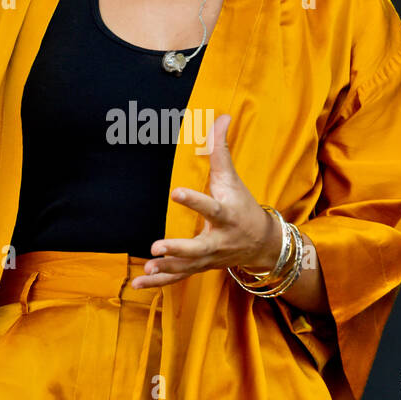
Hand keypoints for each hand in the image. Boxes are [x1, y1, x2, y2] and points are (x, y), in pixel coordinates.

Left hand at [129, 113, 282, 288]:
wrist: (261, 244)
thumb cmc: (242, 205)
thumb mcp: (233, 179)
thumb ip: (221, 149)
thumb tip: (222, 116)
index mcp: (226, 215)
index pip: (210, 207)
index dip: (193, 200)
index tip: (174, 191)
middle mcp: (218, 240)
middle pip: (198, 247)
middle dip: (178, 249)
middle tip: (157, 247)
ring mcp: (208, 258)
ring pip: (186, 268)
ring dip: (166, 270)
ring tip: (147, 269)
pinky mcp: (199, 269)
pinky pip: (178, 279)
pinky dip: (158, 284)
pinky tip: (138, 284)